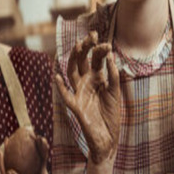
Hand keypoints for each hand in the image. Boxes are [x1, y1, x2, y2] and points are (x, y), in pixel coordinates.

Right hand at [54, 31, 120, 164]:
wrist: (108, 137)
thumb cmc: (111, 114)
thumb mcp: (115, 93)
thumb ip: (113, 76)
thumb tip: (111, 57)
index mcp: (96, 78)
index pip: (94, 59)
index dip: (99, 50)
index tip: (106, 43)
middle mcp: (85, 82)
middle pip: (81, 61)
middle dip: (85, 48)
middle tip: (90, 36)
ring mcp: (79, 93)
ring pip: (71, 72)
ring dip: (73, 60)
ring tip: (77, 47)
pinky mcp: (75, 106)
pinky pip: (65, 95)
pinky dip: (60, 87)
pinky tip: (57, 77)